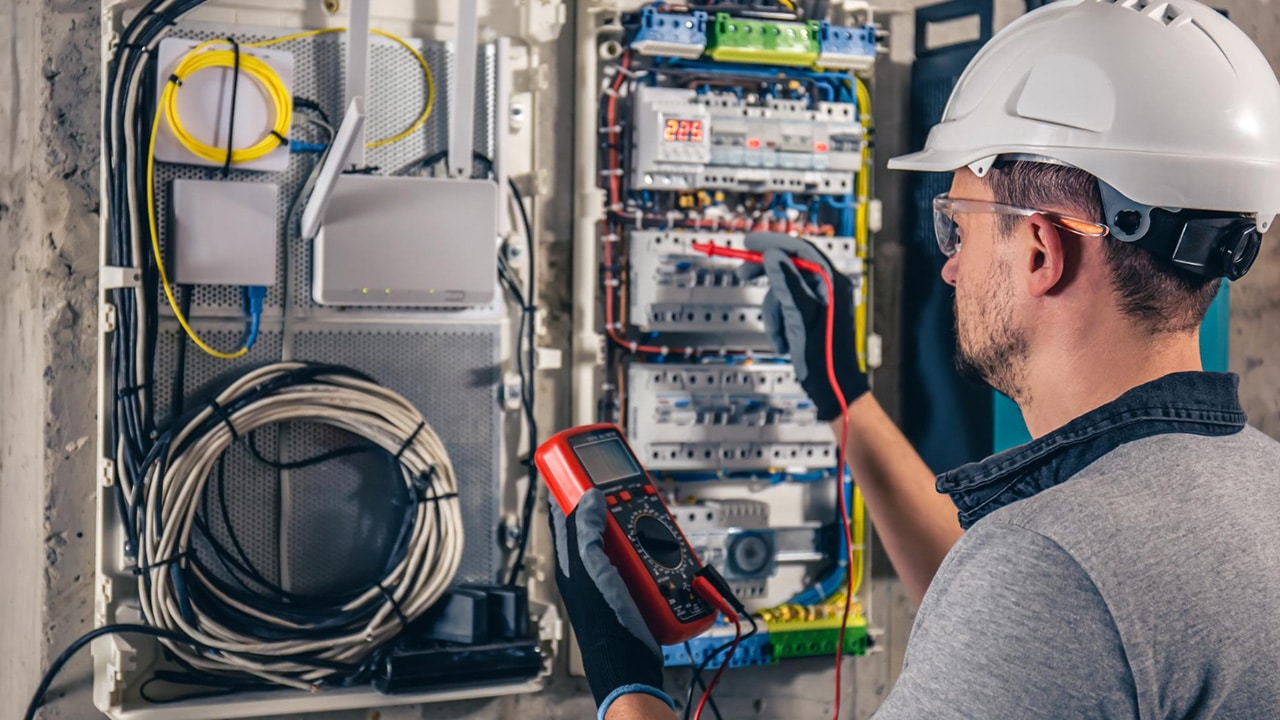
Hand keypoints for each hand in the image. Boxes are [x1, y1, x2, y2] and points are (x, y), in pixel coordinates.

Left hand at [550, 489, 672, 714]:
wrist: (630, 660)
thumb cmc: (603, 620)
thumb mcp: (591, 569)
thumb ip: (586, 532)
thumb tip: (589, 496)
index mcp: (571, 558)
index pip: (564, 513)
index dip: (571, 487)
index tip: (582, 465)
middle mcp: (591, 563)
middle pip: (603, 521)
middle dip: (618, 505)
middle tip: (632, 491)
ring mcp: (614, 574)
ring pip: (629, 536)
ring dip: (643, 528)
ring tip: (654, 523)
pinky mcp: (636, 585)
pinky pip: (647, 558)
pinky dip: (658, 551)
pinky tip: (668, 550)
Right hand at [738, 232, 868, 420]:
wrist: (832, 386)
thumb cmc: (824, 356)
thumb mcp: (800, 316)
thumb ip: (787, 283)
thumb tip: (773, 256)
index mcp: (832, 283)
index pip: (801, 250)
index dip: (774, 242)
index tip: (750, 242)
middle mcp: (828, 288)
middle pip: (789, 267)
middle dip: (767, 277)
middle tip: (744, 273)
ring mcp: (819, 302)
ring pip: (782, 292)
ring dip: (774, 313)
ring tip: (781, 334)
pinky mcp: (810, 316)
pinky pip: (785, 309)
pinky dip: (779, 323)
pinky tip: (785, 340)